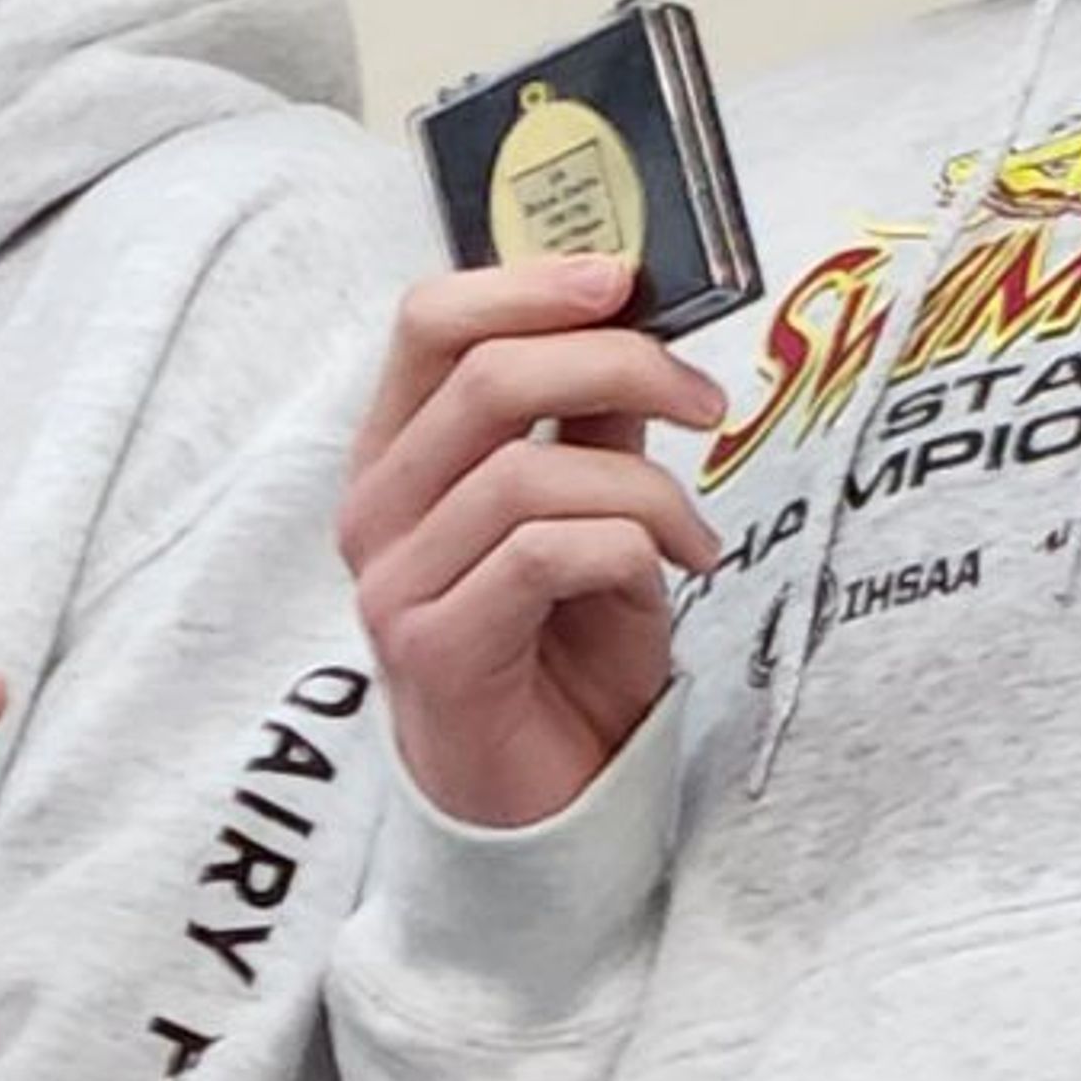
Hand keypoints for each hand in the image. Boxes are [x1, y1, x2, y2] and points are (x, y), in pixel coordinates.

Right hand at [340, 261, 727, 832]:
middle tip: (704, 399)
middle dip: (616, 364)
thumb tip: (637, 312)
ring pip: (523, 470)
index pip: (429, 322)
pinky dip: (631, 545)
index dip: (527, 282)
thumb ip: (596, 418)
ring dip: (645, 488)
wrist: (544, 803)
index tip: (624, 277)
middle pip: (482, 377)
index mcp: (401, 452)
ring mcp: (393, 583)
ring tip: (694, 532)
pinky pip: (542, 554)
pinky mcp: (433, 651)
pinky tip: (674, 572)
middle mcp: (376, 509)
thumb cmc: (562, 646)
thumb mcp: (592, 506)